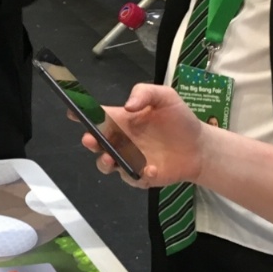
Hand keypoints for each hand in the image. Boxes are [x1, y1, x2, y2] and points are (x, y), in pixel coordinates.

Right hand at [83, 83, 206, 187]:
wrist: (200, 146)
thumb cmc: (180, 119)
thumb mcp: (165, 97)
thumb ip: (144, 93)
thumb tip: (127, 105)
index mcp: (122, 120)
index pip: (97, 115)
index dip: (82, 113)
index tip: (73, 113)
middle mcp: (121, 140)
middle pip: (96, 142)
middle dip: (89, 141)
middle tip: (90, 140)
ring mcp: (129, 159)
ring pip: (106, 164)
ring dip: (104, 162)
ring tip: (111, 159)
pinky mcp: (141, 176)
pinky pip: (132, 178)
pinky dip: (138, 175)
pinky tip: (150, 169)